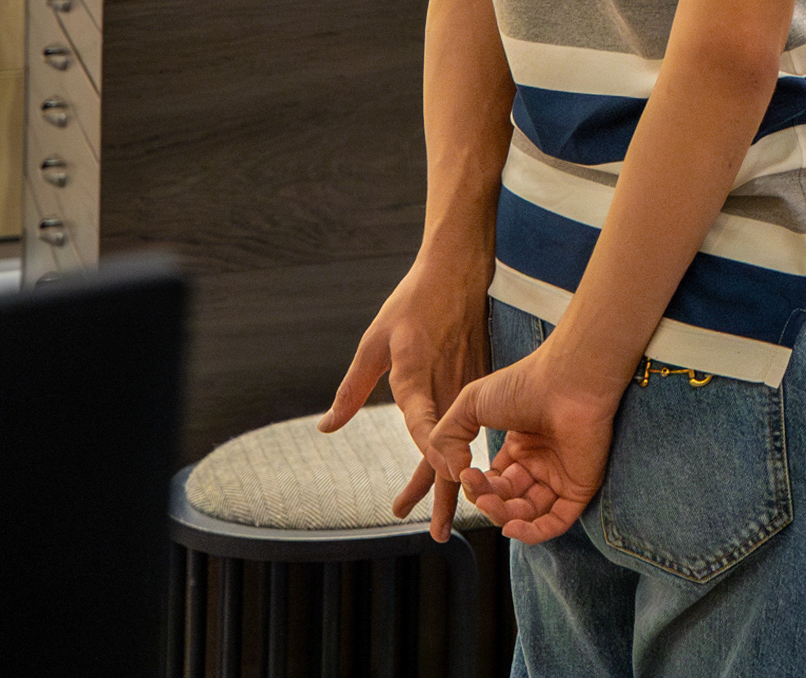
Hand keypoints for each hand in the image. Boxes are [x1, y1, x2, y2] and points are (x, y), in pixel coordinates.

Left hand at [323, 242, 493, 541]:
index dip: (432, 451)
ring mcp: (468, 386)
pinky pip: (473, 429)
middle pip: (448, 450)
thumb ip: (352, 388)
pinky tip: (458, 479)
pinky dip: (465, 457)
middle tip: (436, 535)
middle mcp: (448, 387)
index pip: (423, 421)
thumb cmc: (411, 303)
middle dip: (443, 494)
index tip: (444, 479)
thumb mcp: (373, 341)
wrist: (460, 270)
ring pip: (463, 445)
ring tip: (441, 520)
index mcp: (418, 374)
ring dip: (451, 483)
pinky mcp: (478, 383)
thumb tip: (326, 427)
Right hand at [430, 344, 618, 546]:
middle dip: (486, 502)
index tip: (461, 477)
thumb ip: (446, 438)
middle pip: (506, 501)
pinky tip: (511, 526)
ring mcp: (561, 476)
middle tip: (476, 488)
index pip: (492, 483)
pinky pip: (556, 522)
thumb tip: (453, 475)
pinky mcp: (580, 487)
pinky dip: (532, 533)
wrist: (568, 379)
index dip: (474, 487)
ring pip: (527, 514)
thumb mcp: (470, 405)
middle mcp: (541, 463)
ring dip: (502, 517)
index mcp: (520, 446)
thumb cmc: (524, 384)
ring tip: (490, 503)